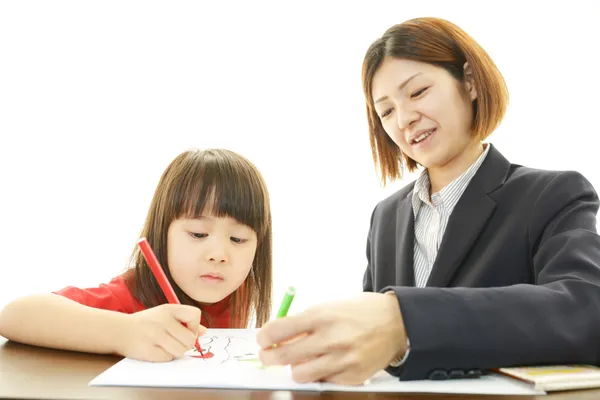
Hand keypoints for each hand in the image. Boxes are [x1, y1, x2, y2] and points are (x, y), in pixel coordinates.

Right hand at [118, 304, 205, 361]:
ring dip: (176, 352)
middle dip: (186, 344)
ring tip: (166, 346)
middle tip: (176, 342)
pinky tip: (157, 350)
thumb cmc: (146, 323)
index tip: (186, 330)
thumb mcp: (165, 315)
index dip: (194, 326)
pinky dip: (165, 357)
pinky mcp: (148, 350)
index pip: (194, 315)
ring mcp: (154, 335)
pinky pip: (168, 358)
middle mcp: (162, 320)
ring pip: (181, 350)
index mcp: (169, 309)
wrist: (119, 330)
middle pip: (190, 339)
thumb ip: (185, 321)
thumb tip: (204, 331)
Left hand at [256, 292, 406, 384]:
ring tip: (302, 359)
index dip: (264, 337)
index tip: (263, 339)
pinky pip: (324, 381)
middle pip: (284, 356)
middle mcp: (331, 339)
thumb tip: (276, 336)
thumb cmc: (359, 311)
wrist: (396, 321)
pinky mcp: (353, 376)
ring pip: (300, 374)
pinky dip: (321, 374)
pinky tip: (328, 362)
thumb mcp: (329, 307)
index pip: (279, 330)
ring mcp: (343, 360)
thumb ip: (304, 322)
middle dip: (269, 357)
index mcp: (322, 316)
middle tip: (268, 356)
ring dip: (296, 368)